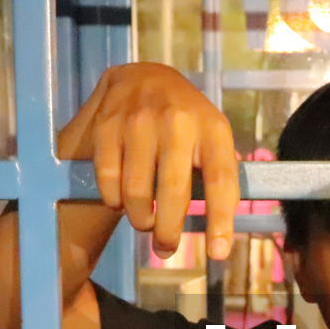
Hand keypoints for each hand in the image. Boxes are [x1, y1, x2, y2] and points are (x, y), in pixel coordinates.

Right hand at [57, 62, 238, 259]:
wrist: (145, 75)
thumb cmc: (187, 122)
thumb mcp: (213, 139)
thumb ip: (221, 178)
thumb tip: (222, 235)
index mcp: (212, 129)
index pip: (221, 180)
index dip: (220, 221)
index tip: (218, 253)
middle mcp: (177, 122)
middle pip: (174, 192)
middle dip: (169, 232)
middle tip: (166, 249)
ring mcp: (139, 122)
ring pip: (137, 192)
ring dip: (140, 219)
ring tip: (145, 223)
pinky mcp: (107, 125)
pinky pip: (109, 181)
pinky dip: (114, 201)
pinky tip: (121, 201)